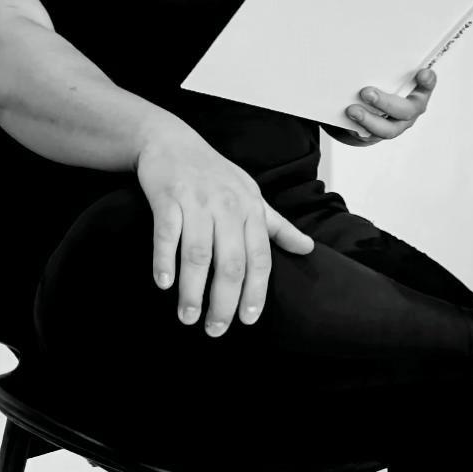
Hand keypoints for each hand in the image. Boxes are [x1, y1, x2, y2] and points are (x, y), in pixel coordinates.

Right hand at [136, 125, 314, 335]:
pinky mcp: (167, 197)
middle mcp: (227, 206)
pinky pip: (167, 233)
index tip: (248, 320)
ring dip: (193, 289)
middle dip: (224, 301)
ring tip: (188, 317)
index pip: (259, 258)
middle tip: (215, 330)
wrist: (170, 141)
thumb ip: (277, 225)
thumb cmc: (214, 173)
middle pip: (230, 262)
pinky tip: (164, 284)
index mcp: (250, 209)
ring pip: (198, 253)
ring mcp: (196, 201)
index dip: (256, 291)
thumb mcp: (251, 195)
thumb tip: (308, 249)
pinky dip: (165, 260)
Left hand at [337, 66, 437, 144]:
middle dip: (385, 102)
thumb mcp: (387, 74)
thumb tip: (364, 49)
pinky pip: (370, 135)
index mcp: (417, 91)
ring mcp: (396, 125)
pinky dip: (359, 126)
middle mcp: (410, 110)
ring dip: (368, 119)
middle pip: (405, 110)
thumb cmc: (382, 84)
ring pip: (388, 129)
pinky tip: (348, 118)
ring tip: (352, 110)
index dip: (427, 80)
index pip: (427, 85)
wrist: (369, 108)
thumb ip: (385, 68)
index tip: (422, 72)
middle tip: (366, 92)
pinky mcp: (379, 134)